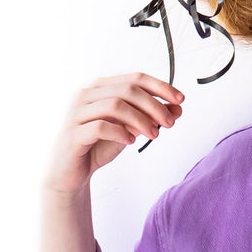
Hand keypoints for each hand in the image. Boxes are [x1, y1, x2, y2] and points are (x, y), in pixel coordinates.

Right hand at [42, 72, 184, 194]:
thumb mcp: (130, 129)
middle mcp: (86, 94)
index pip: (135, 78)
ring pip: (115, 105)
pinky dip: (120, 132)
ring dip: (140, 119)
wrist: (71, 173)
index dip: (160, 86)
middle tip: (170, 122)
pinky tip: (130, 141)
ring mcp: (77, 112)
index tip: (180, 99)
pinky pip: (100, 127)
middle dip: (153, 105)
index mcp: (100, 87)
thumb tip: (178, 108)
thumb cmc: (99, 146)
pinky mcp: (72, 133)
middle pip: (127, 89)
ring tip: (153, 134)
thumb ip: (151, 117)